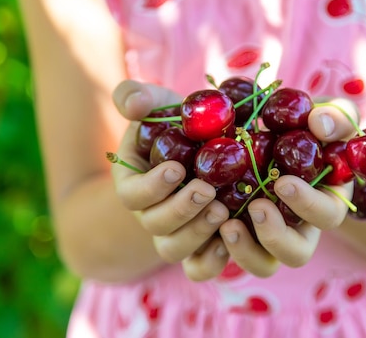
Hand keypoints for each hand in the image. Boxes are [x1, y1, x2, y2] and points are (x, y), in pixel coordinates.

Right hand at [111, 80, 230, 280]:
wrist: (202, 148)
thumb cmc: (176, 124)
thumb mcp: (158, 105)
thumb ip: (137, 98)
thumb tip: (133, 104)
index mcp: (134, 184)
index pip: (132, 195)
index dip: (151, 186)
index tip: (176, 167)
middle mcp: (151, 213)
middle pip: (156, 226)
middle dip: (180, 210)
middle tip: (207, 190)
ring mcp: (175, 232)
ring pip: (174, 249)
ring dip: (197, 233)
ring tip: (223, 210)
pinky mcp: (201, 244)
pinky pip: (199, 266)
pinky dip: (213, 259)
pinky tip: (232, 236)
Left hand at [218, 97, 358, 276]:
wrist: (256, 132)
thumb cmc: (302, 126)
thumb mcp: (325, 117)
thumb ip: (335, 118)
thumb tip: (321, 124)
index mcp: (323, 202)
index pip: (326, 216)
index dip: (308, 205)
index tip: (283, 182)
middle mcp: (295, 229)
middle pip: (295, 254)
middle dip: (276, 236)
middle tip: (257, 207)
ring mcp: (262, 238)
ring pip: (259, 265)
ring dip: (243, 250)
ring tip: (225, 221)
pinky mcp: (227, 239)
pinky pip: (218, 263)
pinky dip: (209, 256)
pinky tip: (200, 226)